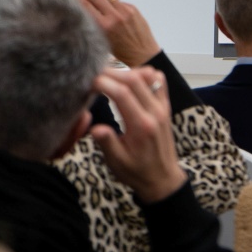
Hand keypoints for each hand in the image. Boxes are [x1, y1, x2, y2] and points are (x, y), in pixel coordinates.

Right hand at [74, 0, 161, 66]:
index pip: (86, 5)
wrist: (143, 54)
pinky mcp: (133, 9)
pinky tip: (107, 5)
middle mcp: (115, 16)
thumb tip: (83, 8)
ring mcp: (126, 11)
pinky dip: (110, 1)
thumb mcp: (101, 39)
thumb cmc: (121, 51)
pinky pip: (118, 1)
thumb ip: (93, 23)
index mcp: (105, 26)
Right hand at [90, 67, 186, 202]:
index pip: (122, 93)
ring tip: (107, 77)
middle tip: (92, 75)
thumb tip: (95, 128)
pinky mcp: (166, 107)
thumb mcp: (117, 162)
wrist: (163, 179)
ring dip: (126, 72)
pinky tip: (128, 81)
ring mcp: (163, 108)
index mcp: (141, 126)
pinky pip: (158, 82)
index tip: (86, 82)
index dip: (103, 82)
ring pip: (148, 76)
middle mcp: (155, 112)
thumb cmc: (137, 172)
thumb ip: (107, 143)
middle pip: (134, 79)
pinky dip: (144, 75)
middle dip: (111, 73)